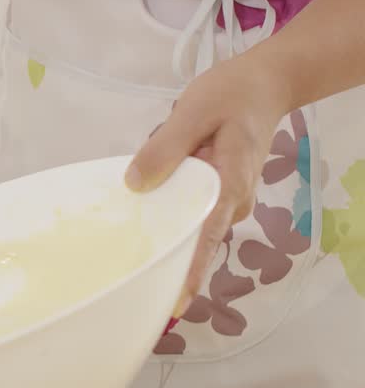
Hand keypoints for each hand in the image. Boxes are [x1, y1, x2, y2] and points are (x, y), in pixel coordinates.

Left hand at [125, 56, 290, 316]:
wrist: (265, 84)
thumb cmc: (231, 95)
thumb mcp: (193, 111)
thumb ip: (164, 147)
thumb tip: (136, 183)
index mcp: (229, 185)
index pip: (207, 237)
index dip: (190, 271)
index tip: (174, 303)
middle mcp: (231, 203)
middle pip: (194, 240)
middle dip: (163, 257)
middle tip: (123, 276)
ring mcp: (225, 202)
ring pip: (188, 226)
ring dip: (161, 231)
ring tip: (122, 244)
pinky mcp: (216, 196)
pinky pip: (188, 213)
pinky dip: (166, 214)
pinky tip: (139, 212)